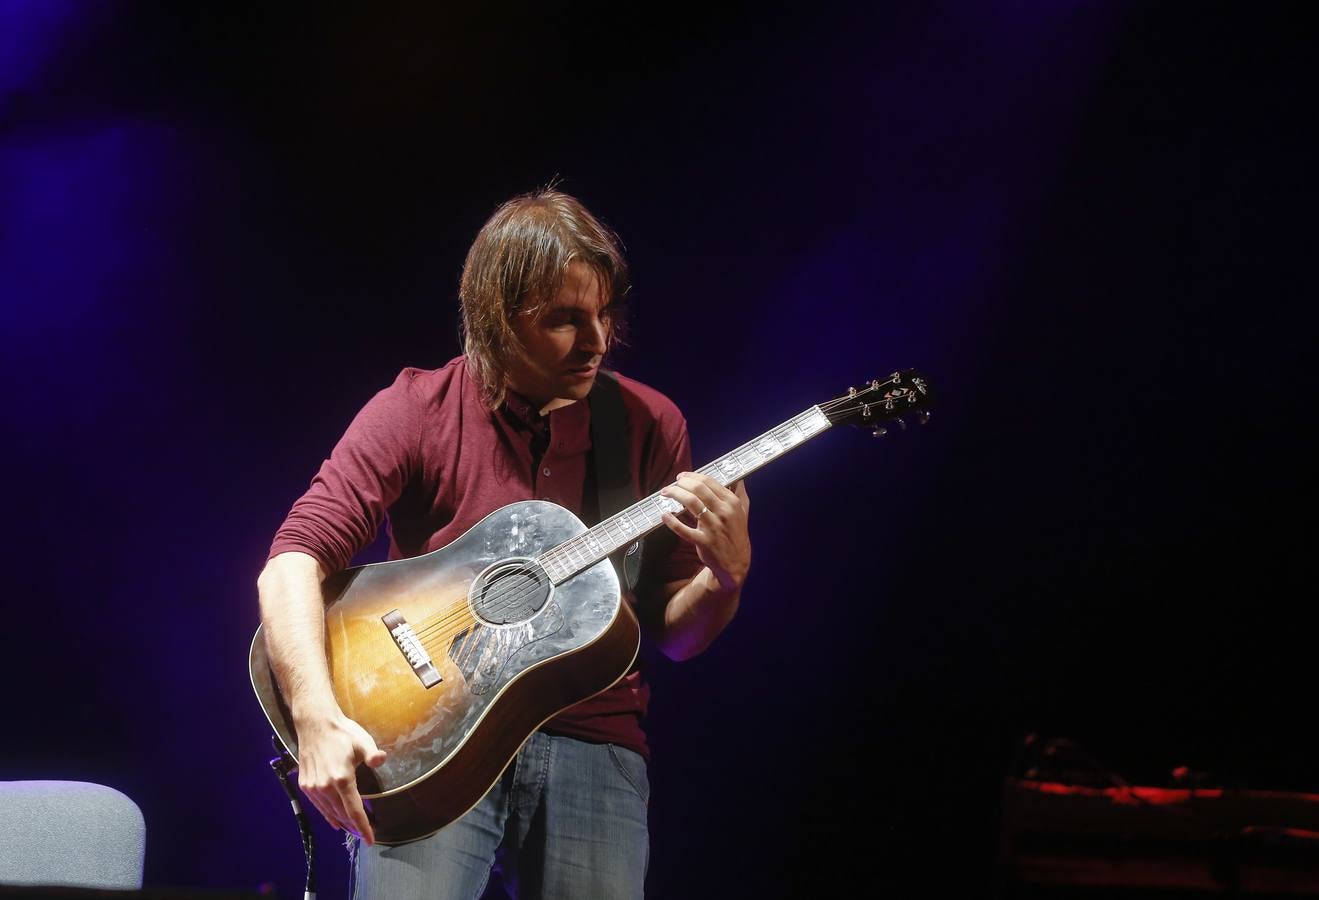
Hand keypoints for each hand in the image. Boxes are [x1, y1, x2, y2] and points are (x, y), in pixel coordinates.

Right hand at [294, 710, 386, 844]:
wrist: (315, 724)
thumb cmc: (342, 732)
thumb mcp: (362, 741)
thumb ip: (372, 754)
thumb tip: (382, 759)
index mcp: (342, 779)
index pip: (354, 810)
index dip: (363, 827)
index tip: (370, 840)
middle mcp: (325, 787)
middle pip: (342, 814)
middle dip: (355, 826)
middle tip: (367, 834)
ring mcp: (313, 787)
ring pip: (329, 812)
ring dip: (342, 822)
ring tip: (353, 830)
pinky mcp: (306, 785)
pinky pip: (318, 806)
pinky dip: (328, 815)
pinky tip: (335, 820)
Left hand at [660, 473, 750, 589]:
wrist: (735, 564)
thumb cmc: (736, 535)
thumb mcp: (743, 512)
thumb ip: (739, 493)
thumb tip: (738, 477)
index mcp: (732, 502)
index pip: (709, 481)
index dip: (692, 476)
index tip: (682, 477)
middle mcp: (724, 512)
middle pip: (699, 488)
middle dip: (681, 483)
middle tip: (672, 485)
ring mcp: (714, 527)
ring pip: (691, 503)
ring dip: (675, 494)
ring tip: (665, 493)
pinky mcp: (704, 542)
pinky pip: (684, 530)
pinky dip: (672, 521)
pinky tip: (664, 515)